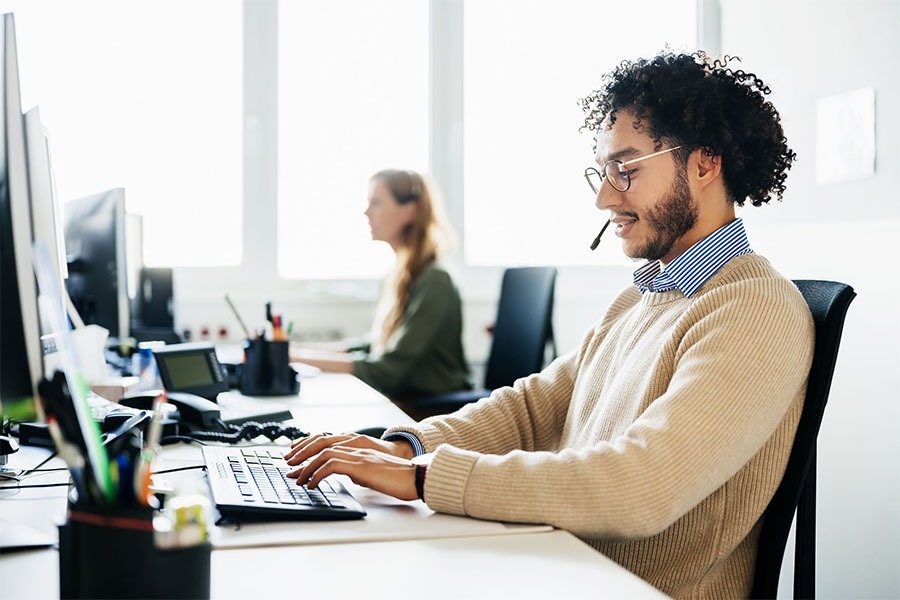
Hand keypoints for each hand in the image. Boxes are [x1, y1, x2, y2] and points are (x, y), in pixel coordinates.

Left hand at [285, 445, 417, 500]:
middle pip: (321, 444)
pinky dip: (317, 475)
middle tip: (289, 466)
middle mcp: (357, 448)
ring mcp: (359, 455)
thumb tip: (350, 475)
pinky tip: (312, 485)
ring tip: (297, 479)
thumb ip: (360, 469)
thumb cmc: (399, 478)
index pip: (328, 443)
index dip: (310, 448)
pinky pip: (331, 466)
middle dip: (302, 454)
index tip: (296, 458)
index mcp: (359, 448)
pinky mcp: (361, 466)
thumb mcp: (374, 473)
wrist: (416, 478)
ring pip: (323, 454)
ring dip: (306, 466)